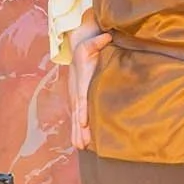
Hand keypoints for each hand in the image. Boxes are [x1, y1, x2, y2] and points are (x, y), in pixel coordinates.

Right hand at [68, 23, 104, 150]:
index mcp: (80, 82)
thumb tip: (107, 36)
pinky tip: (81, 141)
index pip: (81, 97)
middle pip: (77, 113)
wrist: (78, 48)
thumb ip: (99, 41)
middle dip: (79, 129)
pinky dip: (78, 129)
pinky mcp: (80, 99)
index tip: (83, 121)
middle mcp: (76, 92)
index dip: (82, 110)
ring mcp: (77, 97)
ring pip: (76, 118)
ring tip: (81, 147)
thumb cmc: (86, 47)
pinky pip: (79, 117)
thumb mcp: (92, 42)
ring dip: (78, 133)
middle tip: (82, 144)